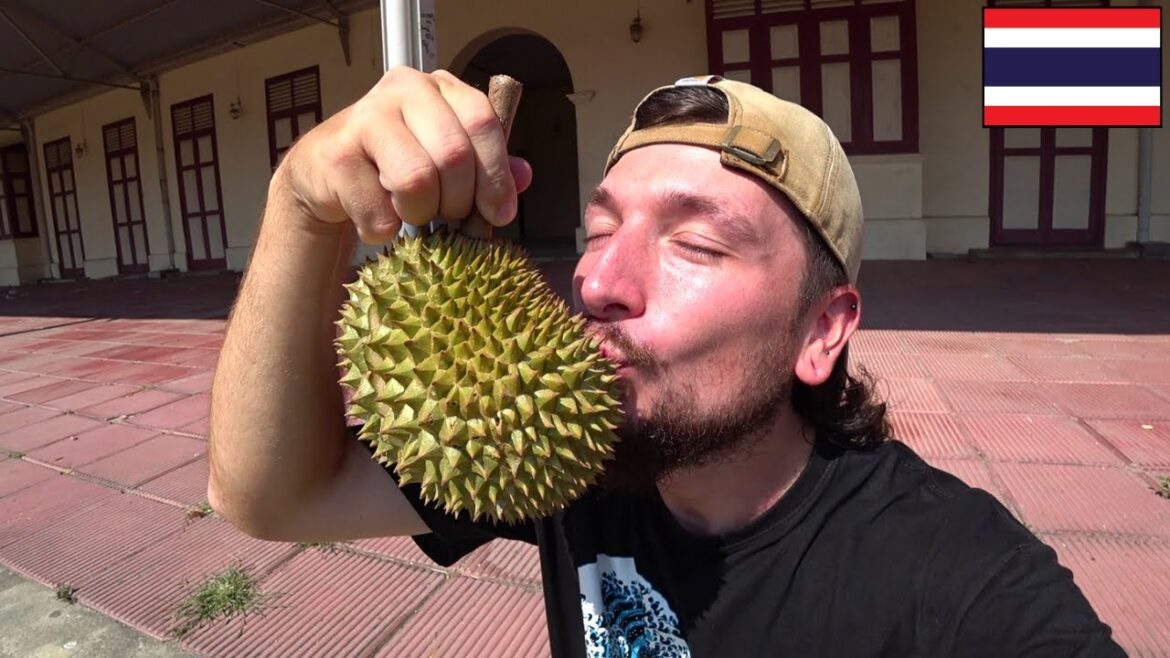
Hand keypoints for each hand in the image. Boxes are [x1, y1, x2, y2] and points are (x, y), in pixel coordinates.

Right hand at [273, 66, 532, 243]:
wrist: (327, 176)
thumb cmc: (396, 166)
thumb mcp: (448, 161)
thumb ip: (488, 166)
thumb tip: (524, 175)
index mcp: (440, 88)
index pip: (482, 122)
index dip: (495, 174)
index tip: (498, 213)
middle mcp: (404, 90)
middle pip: (453, 155)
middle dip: (456, 201)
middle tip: (446, 216)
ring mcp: (365, 116)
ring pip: (416, 180)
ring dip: (420, 214)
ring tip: (411, 214)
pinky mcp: (336, 154)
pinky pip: (379, 211)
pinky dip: (384, 230)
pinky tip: (378, 218)